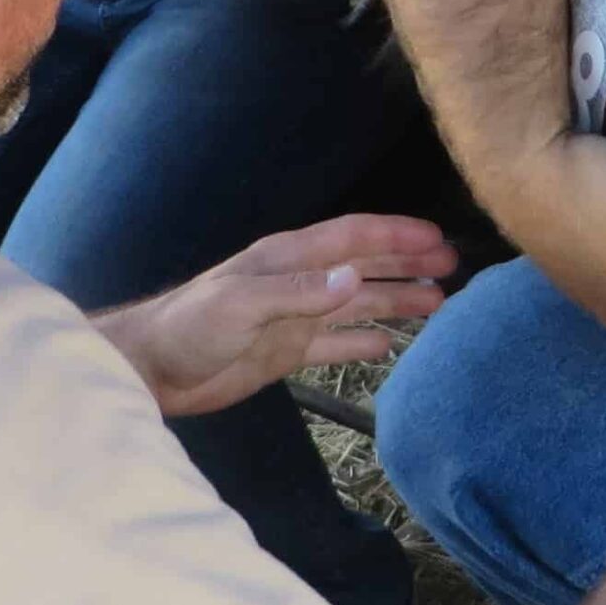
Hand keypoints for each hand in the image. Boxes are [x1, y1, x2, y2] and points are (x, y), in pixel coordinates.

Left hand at [96, 214, 457, 416]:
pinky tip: (391, 345)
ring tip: (438, 303)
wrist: (153, 370)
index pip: (352, 237)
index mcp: (289, 257)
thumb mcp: (244, 303)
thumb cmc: (190, 326)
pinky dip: (365, 341)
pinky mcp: (287, 350)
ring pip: (358, 303)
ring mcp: (296, 316)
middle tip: (452, 267)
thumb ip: (300, 291)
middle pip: (364, 266)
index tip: (435, 237)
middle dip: (407, 264)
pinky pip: (337, 342)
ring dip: (396, 300)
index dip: (394, 235)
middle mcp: (300, 281)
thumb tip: (355, 276)